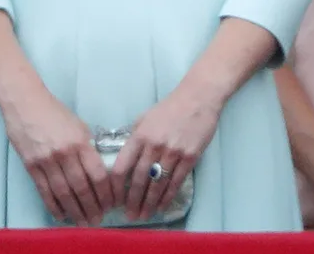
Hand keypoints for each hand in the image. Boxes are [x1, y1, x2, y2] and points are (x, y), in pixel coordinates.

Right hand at [2, 87, 113, 226]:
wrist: (26, 104)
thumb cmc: (55, 113)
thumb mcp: (78, 125)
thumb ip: (87, 147)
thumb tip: (97, 168)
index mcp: (80, 141)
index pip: (97, 173)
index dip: (106, 192)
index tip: (111, 203)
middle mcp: (65, 153)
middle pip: (82, 187)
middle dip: (92, 207)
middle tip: (98, 220)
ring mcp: (47, 161)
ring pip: (64, 193)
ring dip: (75, 211)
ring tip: (83, 222)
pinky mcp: (31, 166)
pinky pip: (45, 191)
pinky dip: (54, 206)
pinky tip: (61, 215)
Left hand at [111, 86, 221, 220]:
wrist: (198, 98)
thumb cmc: (170, 107)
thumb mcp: (145, 118)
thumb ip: (135, 138)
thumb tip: (126, 160)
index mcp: (140, 135)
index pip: (122, 167)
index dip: (116, 187)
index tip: (115, 199)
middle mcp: (155, 145)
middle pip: (140, 180)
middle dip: (133, 201)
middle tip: (130, 216)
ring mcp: (173, 152)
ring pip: (158, 184)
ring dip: (150, 203)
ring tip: (144, 215)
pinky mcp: (190, 157)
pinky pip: (176, 182)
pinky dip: (168, 197)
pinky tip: (162, 206)